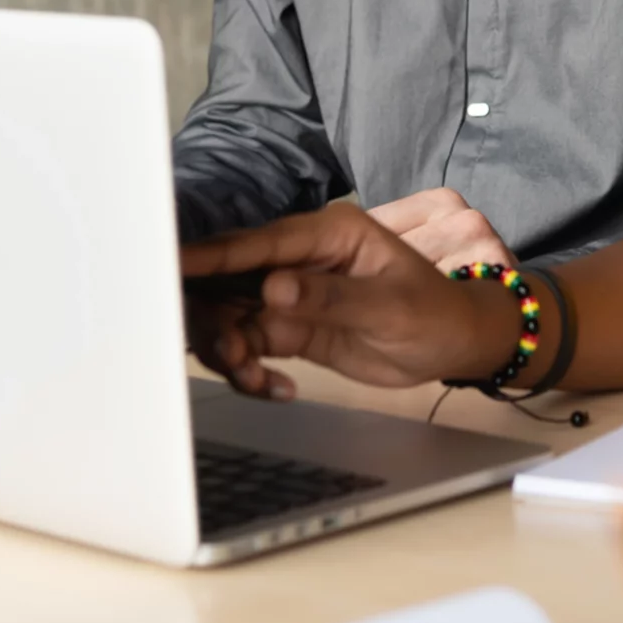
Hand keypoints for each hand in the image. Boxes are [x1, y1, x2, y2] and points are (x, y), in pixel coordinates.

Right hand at [182, 203, 518, 400]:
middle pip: (233, 280)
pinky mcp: (289, 328)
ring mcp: (291, 295)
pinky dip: (253, 370)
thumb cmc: (432, 312)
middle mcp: (300, 259)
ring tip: (258, 377)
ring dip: (233, 350)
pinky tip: (278, 387)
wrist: (452, 345)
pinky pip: (251, 346)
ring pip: (235, 318)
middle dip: (218, 318)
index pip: (260, 243)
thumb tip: (273, 288)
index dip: (213, 256)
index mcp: (328, 235)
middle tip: (229, 353)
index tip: (170, 266)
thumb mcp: (388, 306)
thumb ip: (329, 298)